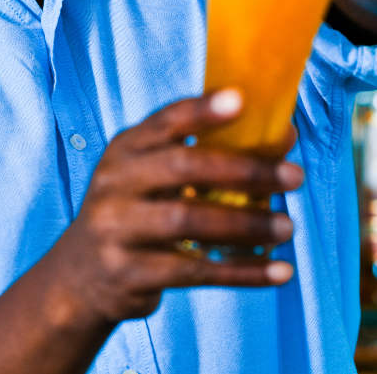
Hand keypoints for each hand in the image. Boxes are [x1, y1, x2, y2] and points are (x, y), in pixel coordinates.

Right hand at [48, 89, 303, 326]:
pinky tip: (279, 271)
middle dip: (244, 169)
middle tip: (294, 176)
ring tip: (288, 226)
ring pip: (190, 221)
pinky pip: (196, 272)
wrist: (81, 276)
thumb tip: (285, 133)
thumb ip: (207, 153)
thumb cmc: (136, 211)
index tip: (241, 100)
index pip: (166, 120)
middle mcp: (115, 182)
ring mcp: (117, 228)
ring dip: (247, 224)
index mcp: (125, 148)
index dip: (202, 110)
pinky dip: (242, 272)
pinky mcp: (130, 273)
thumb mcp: (153, 174)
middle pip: (183, 168)